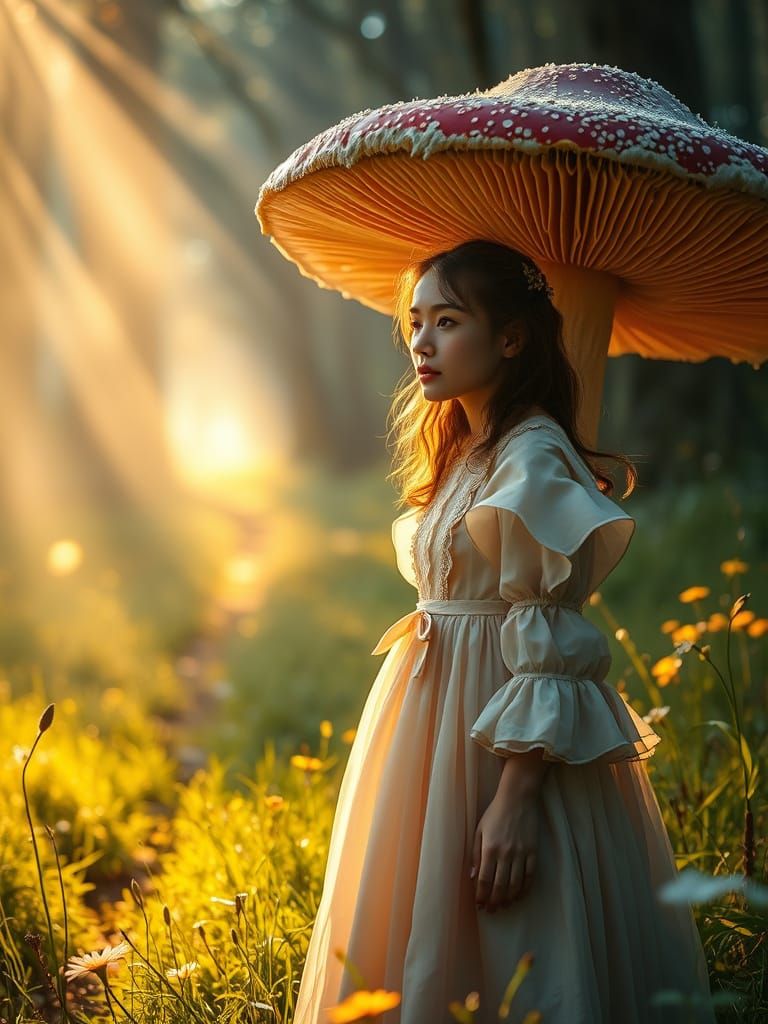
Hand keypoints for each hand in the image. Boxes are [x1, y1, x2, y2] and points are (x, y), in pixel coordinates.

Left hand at [470, 788, 539, 911]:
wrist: (518, 798)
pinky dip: (524, 889)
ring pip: (515, 884)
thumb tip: (473, 877)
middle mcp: (505, 853)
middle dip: (494, 901)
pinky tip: (519, 896)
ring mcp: (521, 853)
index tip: (479, 905)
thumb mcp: (479, 830)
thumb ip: (475, 854)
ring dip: (509, 899)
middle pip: (500, 886)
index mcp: (489, 848)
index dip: (482, 895)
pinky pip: (530, 876)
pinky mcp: (533, 852)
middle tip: (491, 910)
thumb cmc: (495, 813)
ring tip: (503, 906)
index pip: (485, 879)